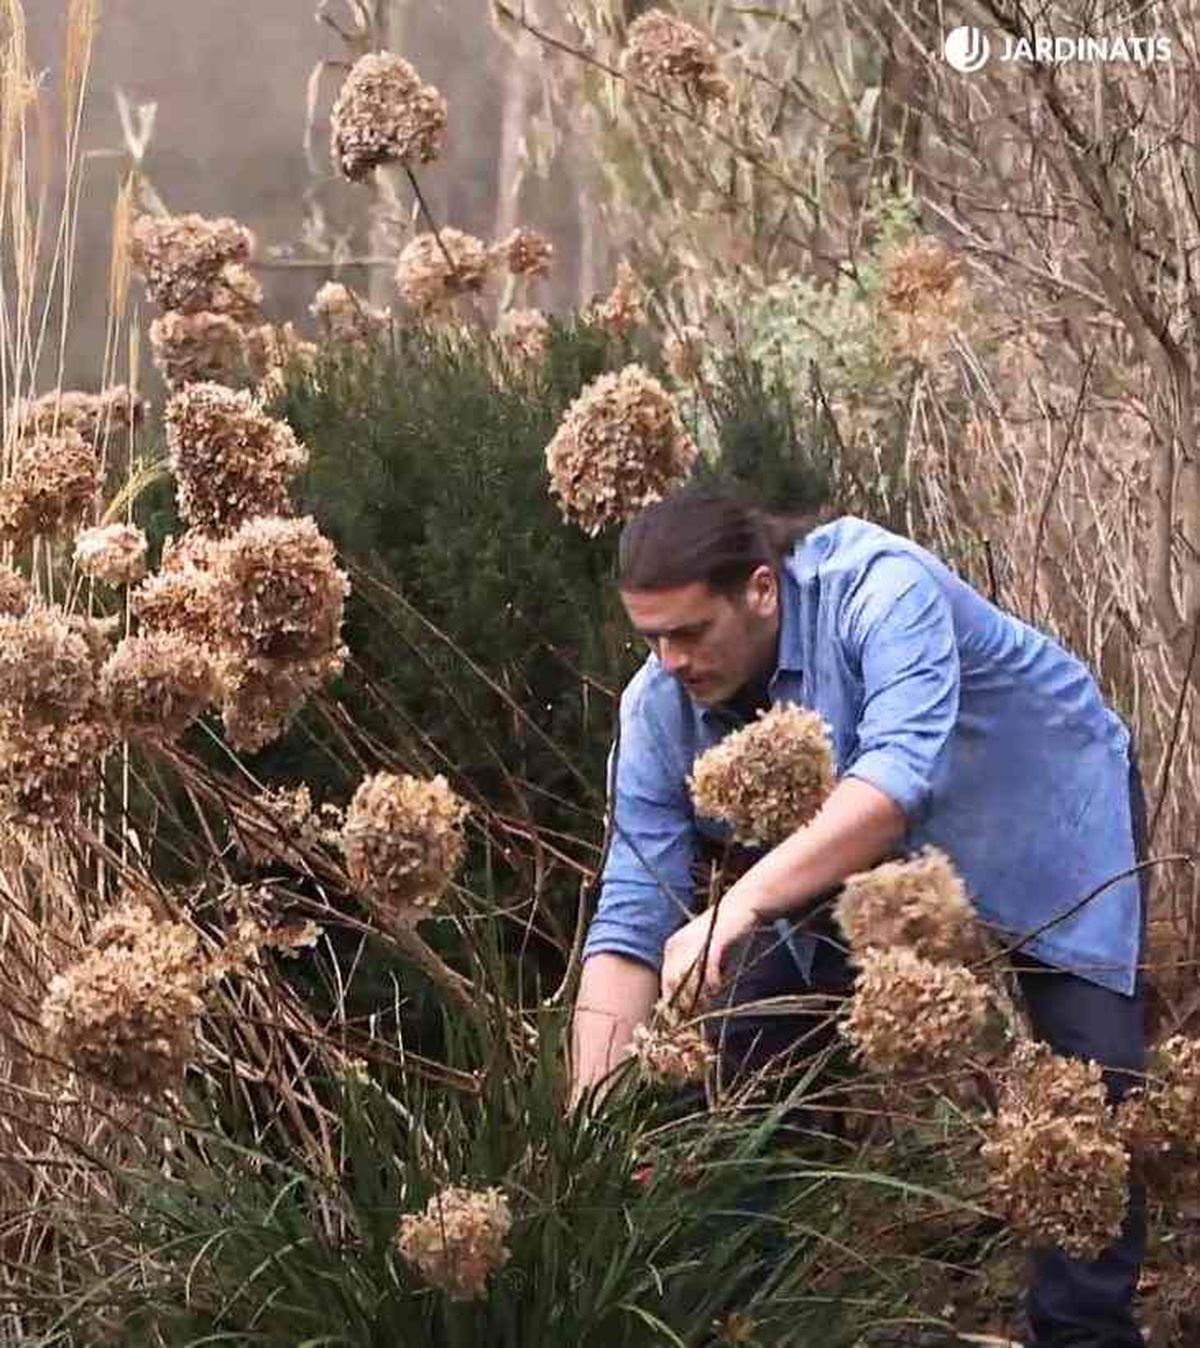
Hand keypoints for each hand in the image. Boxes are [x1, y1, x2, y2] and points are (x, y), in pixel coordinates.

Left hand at [661, 895, 758, 1010]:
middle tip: (699, 1011)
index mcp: (672, 946)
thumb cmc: (723, 934)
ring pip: (688, 981)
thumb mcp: (703, 955)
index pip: (665, 982)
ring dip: (699, 995)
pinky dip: (713, 984)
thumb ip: (693, 975)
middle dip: (686, 1003)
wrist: (741, 907)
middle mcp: (677, 944)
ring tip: (709, 999)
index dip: (673, 1002)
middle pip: (673, 984)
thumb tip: (689, 1004)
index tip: (684, 1016)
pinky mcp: (711, 943)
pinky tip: (718, 987)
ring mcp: (693, 943)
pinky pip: (708, 973)